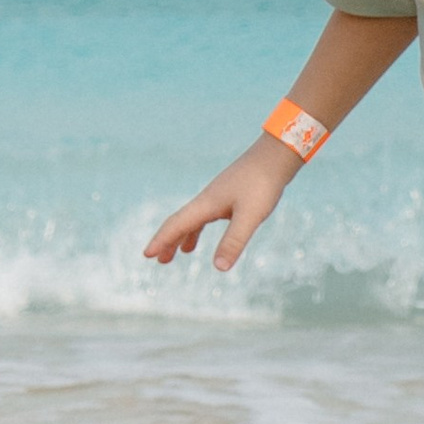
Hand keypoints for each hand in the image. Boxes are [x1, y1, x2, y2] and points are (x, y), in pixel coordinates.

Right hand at [143, 138, 301, 272]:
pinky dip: (202, 227)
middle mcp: (208, 199)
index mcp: (206, 204)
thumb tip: (218, 268)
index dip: (161, 240)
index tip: (146, 255)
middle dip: (168, 241)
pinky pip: (208, 215)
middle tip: (159, 260)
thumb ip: (234, 241)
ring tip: (181, 253)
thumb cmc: (263, 184)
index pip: (177, 224)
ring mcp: (218, 195)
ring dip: (185, 236)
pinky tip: (209, 232)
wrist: (277, 155)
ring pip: (195, 218)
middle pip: (181, 221)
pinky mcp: (231, 194)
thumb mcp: (250, 216)